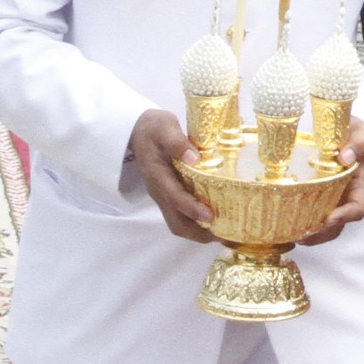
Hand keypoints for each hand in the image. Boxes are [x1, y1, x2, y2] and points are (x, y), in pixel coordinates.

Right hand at [124, 106, 221, 240]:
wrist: (137, 132)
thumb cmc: (153, 128)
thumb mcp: (165, 128)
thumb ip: (177, 142)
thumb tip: (194, 158)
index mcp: (158, 176)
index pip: (174, 197)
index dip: (192, 209)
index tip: (210, 217)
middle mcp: (160, 192)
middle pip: (176, 222)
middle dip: (199, 233)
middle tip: (226, 235)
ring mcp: (164, 196)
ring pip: (179, 223)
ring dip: (200, 233)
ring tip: (226, 234)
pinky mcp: (171, 195)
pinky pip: (183, 216)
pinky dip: (199, 224)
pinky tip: (218, 222)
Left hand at [299, 116, 363, 243]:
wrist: (346, 132)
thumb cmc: (356, 134)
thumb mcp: (363, 133)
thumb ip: (359, 142)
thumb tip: (345, 157)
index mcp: (361, 186)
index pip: (357, 209)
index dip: (344, 216)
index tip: (329, 218)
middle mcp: (347, 198)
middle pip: (338, 226)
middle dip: (321, 234)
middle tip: (302, 235)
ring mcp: (332, 201)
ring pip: (324, 227)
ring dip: (310, 234)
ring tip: (290, 233)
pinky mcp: (317, 198)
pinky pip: (311, 215)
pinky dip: (300, 223)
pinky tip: (284, 224)